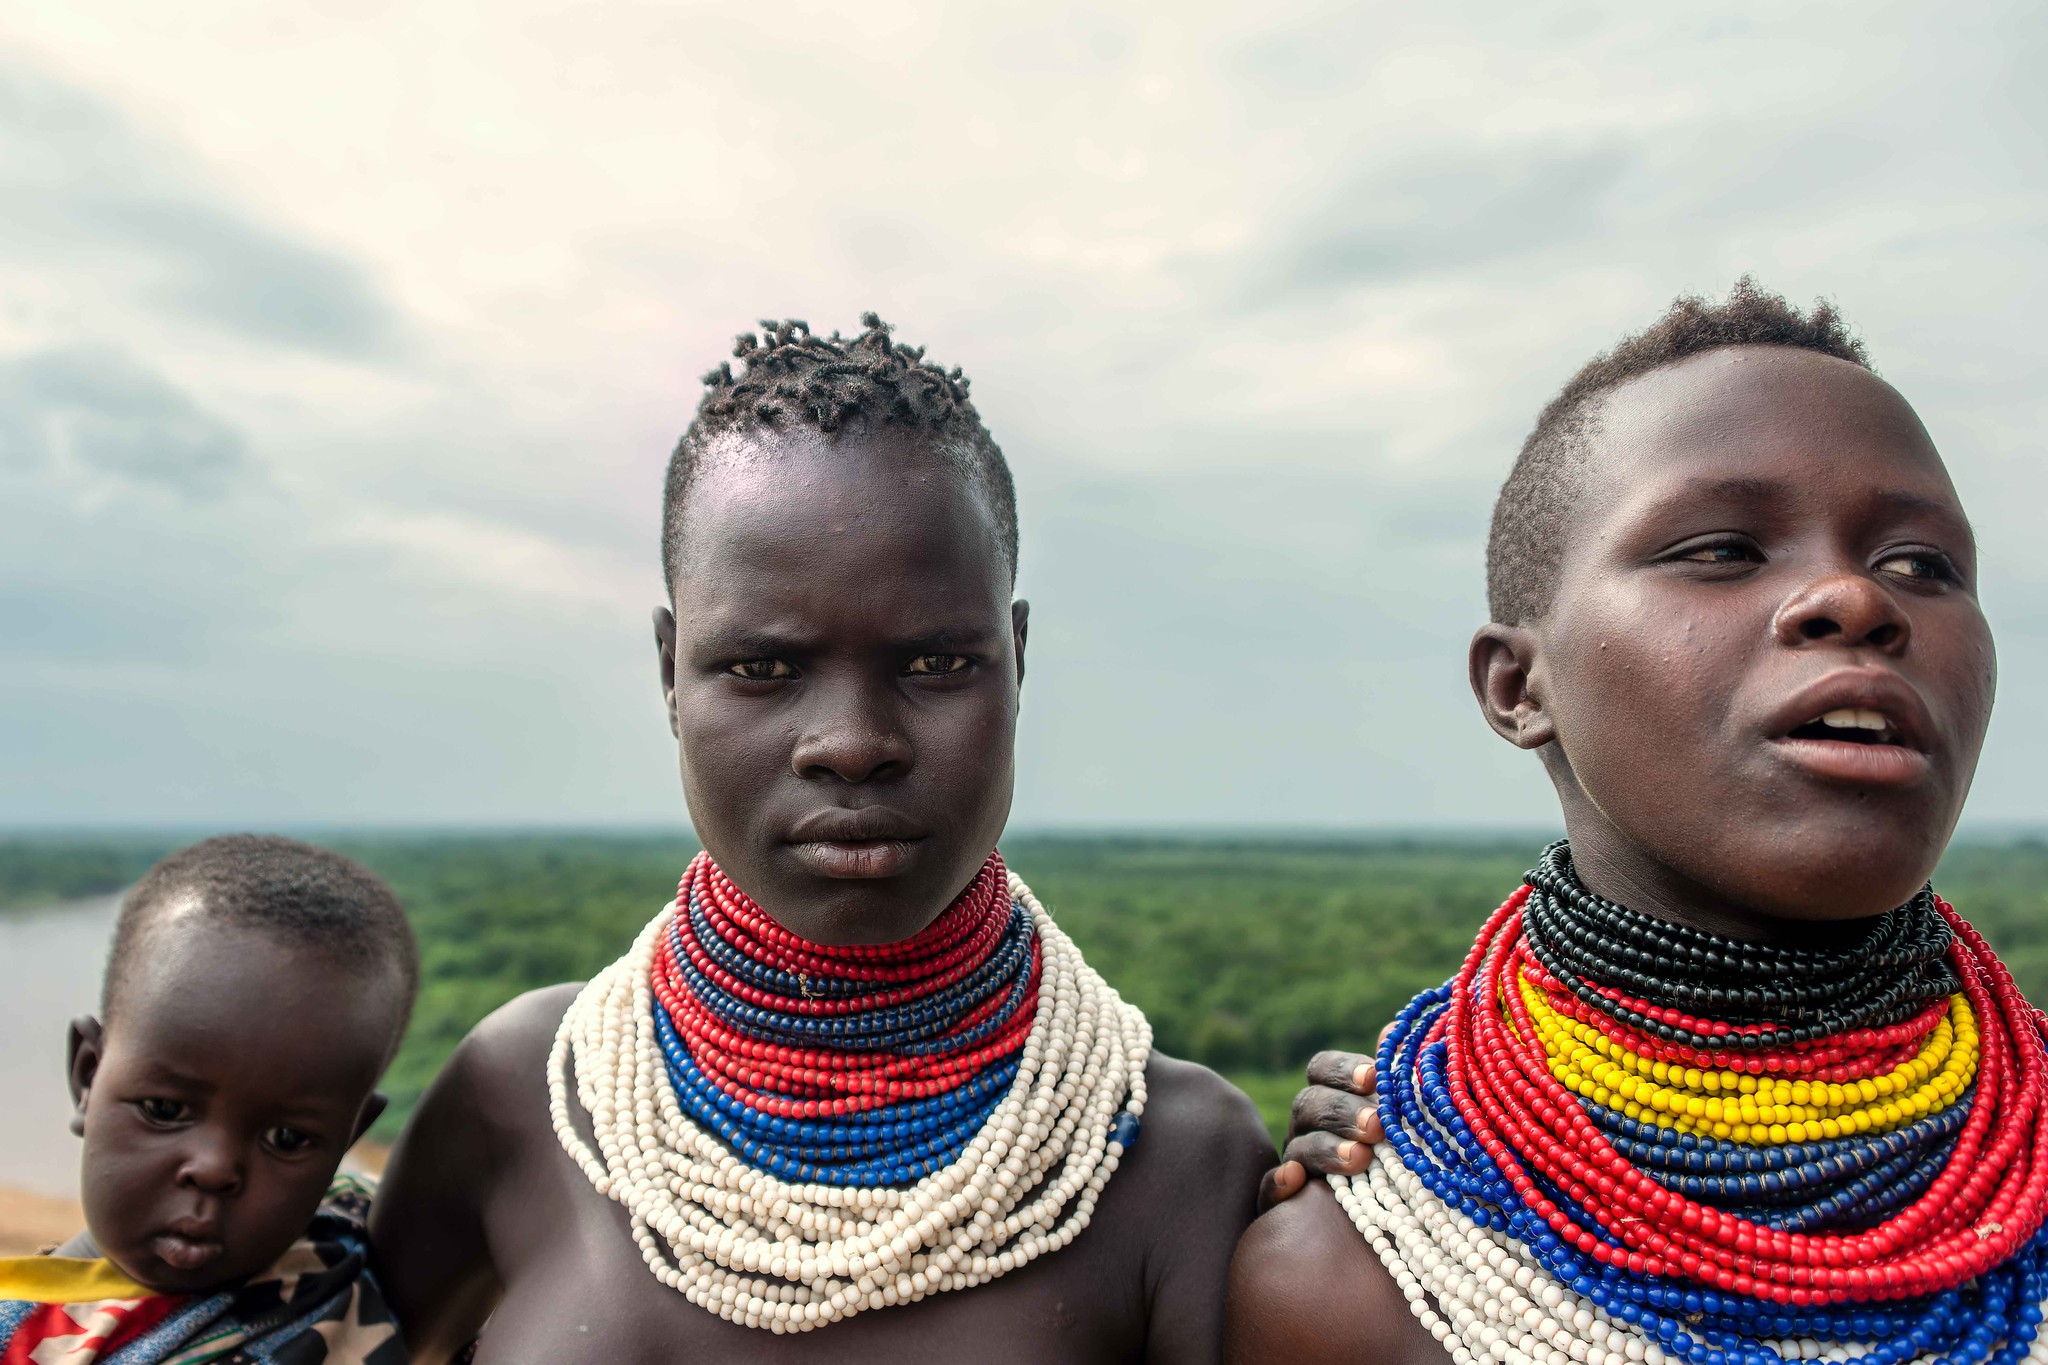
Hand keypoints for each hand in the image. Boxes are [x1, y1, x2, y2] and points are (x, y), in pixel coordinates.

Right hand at [1254, 1030, 1389, 1212]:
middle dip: (1343, 1112)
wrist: (1385, 1215)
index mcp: (1330, 1096)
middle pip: (1311, 1104)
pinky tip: (1295, 1179)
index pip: (1323, 1067)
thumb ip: (1394, 1077)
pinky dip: (1278, 1183)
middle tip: (1377, 1125)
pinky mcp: (1281, 1200)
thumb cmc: (1394, 1151)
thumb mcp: (1398, 1113)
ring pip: (1297, 1146)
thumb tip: (1394, 1031)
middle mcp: (1307, 1125)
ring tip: (1360, 1159)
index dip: (1346, 1070)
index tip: (1375, 1078)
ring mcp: (1293, 1161)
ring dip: (1326, 1149)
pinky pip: (1268, 1189)